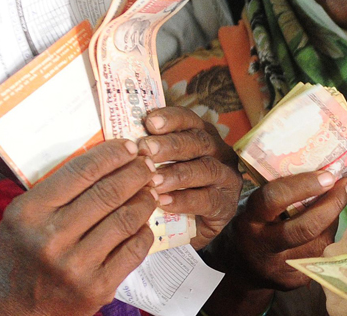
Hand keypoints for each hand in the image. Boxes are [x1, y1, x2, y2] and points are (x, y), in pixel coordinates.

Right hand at [0, 140, 157, 315]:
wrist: (13, 311)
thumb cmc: (20, 256)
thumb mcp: (21, 217)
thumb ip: (56, 191)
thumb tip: (105, 159)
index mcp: (29, 213)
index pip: (81, 171)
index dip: (112, 154)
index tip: (130, 146)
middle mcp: (52, 239)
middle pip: (109, 192)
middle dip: (136, 173)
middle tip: (147, 165)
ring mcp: (76, 266)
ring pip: (126, 219)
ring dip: (145, 199)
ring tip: (150, 190)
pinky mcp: (97, 287)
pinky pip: (134, 249)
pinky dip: (143, 231)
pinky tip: (142, 223)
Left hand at [140, 106, 242, 249]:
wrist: (189, 228)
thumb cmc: (169, 190)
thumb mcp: (161, 167)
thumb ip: (148, 154)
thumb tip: (120, 142)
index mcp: (201, 135)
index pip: (189, 119)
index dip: (171, 118)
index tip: (149, 122)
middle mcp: (219, 151)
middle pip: (198, 141)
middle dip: (170, 145)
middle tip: (145, 150)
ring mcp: (226, 177)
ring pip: (206, 168)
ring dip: (177, 173)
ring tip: (152, 181)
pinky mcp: (227, 204)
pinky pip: (207, 200)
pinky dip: (183, 200)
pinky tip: (162, 202)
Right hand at [209, 171, 346, 290]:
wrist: (245, 270)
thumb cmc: (255, 226)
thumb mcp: (256, 208)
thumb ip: (280, 193)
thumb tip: (323, 173)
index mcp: (250, 221)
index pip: (274, 199)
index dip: (303, 186)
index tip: (328, 175)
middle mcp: (262, 246)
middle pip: (305, 227)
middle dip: (332, 204)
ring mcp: (279, 267)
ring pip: (319, 241)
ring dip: (332, 220)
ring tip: (335, 203)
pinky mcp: (293, 281)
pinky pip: (320, 254)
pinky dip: (327, 237)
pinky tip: (325, 227)